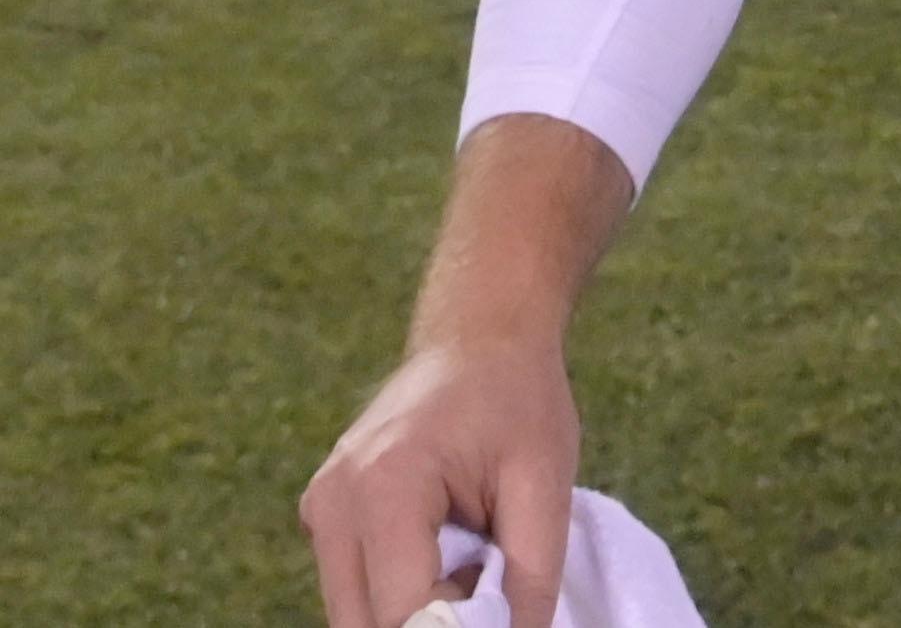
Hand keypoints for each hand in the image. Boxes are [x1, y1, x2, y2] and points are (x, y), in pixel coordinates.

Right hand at [300, 336, 578, 627]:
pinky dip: (397, 593)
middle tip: (488, 583)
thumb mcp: (546, 484)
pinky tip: (444, 551)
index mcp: (386, 484)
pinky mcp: (323, 513)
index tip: (500, 613)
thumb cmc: (519, 399)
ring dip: (413, 613)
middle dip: (431, 627)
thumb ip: (528, 579)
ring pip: (355, 617)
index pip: (404, 616)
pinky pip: (354, 588)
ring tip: (469, 560)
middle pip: (368, 625)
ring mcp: (320, 506)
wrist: (480, 335)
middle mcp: (335, 500)